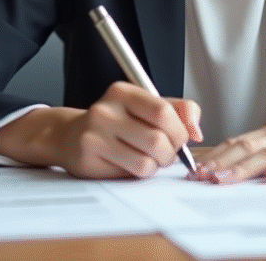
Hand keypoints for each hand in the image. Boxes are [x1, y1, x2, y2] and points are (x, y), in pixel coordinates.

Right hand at [0, 81, 201, 178]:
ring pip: (147, 161)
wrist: (70, 136)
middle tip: (166, 152)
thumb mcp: (145, 107)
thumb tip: (196, 131)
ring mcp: (95, 135)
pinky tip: (131, 164)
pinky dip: (140, 173)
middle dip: (171, 152)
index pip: (163, 110)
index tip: (181, 137)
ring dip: (156, 165)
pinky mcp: (89, 158)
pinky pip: (131, 173)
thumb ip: (178, 111)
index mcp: (122, 91)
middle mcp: (106, 110)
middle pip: (158, 139)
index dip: (179, 130)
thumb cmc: (115, 122)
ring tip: (148, 158)